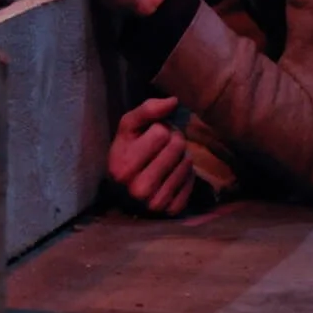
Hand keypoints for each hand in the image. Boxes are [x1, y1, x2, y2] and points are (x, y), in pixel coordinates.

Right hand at [108, 96, 195, 215]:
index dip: (160, 128)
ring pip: (187, 164)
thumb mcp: (127, 129)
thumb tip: (174, 101)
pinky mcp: (171, 211)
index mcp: (123, 165)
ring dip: (181, 157)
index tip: (151, 135)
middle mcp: (138, 188)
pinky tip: (173, 175)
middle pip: (177, 147)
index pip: (161, 133)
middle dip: (174, 141)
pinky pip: (191, 183)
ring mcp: (155, 203)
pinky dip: (186, 176)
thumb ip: (146, 110)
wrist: (121, 192)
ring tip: (168, 160)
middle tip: (163, 147)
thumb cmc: (125, 153)